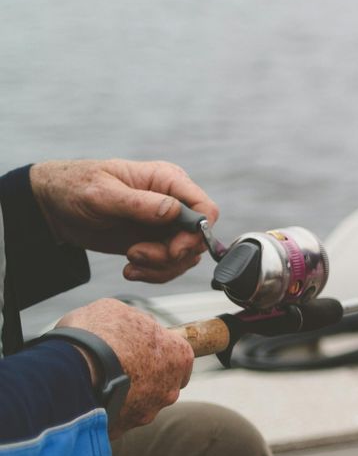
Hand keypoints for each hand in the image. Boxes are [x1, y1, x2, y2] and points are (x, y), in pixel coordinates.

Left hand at [29, 159, 218, 282]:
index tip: (174, 249)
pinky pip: (168, 266)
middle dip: (172, 254)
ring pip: (185, 256)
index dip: (198, 233)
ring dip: (161, 267)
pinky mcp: (153, 243)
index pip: (205, 208)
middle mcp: (172, 203)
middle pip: (197, 238)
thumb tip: (172, 211)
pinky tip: (130, 270)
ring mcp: (164, 225)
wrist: (53, 207)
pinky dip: (153, 274)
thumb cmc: (75, 187)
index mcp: (167, 181)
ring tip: (130, 263)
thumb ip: (139, 203)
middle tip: (138, 255)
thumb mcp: (102, 193)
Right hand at [54, 299, 195, 436]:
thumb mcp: (116, 310)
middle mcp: (170, 388)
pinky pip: (115, 419)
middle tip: (115, 366)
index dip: (158, 351)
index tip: (139, 349)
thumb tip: (134, 323)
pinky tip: (86, 398)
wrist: (71, 370)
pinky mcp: (123, 429)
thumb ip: (134, 320)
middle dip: (142, 377)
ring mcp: (148, 411)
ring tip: (95, 382)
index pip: (179, 357)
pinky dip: (104, 410)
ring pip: (139, 404)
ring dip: (122, 395)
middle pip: (160, 383)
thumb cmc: (98, 335)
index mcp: (179, 355)